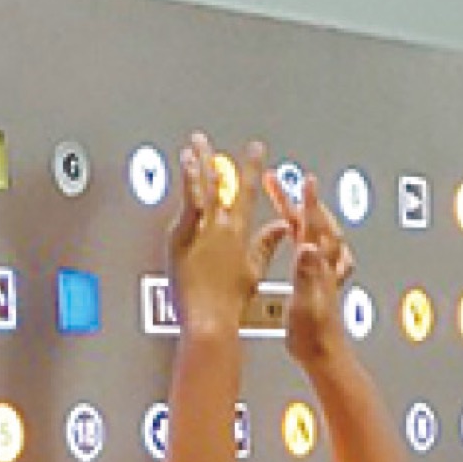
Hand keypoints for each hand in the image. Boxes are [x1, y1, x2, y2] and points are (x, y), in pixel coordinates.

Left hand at [169, 133, 287, 337]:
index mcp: (240, 235)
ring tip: (194, 145)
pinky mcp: (183, 238)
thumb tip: (279, 229)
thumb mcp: (253, 272)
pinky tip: (186, 166)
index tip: (255, 150)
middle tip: (208, 141)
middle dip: (216, 160)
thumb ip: (266, 246)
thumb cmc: (231, 304)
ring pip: (203, 189)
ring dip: (199, 164)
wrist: (211, 320)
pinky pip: (187, 204)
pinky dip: (188, 182)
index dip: (252, 169)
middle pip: (220, 186)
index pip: (248, 194)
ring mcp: (202, 231)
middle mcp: (223, 228)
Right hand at [264, 170, 354, 366]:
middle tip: (282, 184)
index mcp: (318, 267)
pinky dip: (316, 241)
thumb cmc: (314, 337)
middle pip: (315, 225)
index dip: (307, 202)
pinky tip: (312, 241)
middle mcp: (324, 267)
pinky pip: (323, 255)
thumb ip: (306, 273)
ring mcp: (326, 275)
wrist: (325, 358)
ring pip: (320, 236)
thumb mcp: (305, 302)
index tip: (303, 180)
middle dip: (301, 202)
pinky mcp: (323, 286)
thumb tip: (308, 245)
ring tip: (295, 201)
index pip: (313, 227)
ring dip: (308, 216)